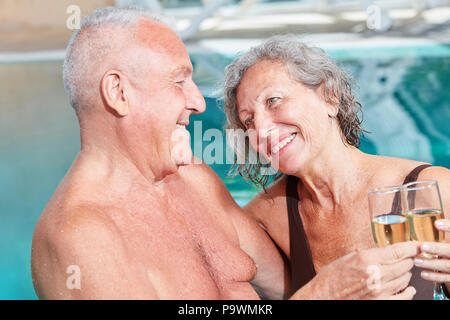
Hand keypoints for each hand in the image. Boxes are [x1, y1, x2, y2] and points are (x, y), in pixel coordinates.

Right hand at [291, 241, 419, 299]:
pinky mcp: (381, 302)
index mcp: (367, 259)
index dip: (412, 247)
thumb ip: (370, 255)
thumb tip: (387, 253)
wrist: (323, 296)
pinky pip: (404, 297)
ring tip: (402, 270)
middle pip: (405, 264)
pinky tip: (408, 288)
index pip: (398, 250)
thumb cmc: (331, 277)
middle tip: (407, 257)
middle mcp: (376, 274)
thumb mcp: (349, 258)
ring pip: (405, 279)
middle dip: (408, 259)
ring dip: (406, 273)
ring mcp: (380, 291)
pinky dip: (408, 291)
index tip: (417, 245)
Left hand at [413, 219, 449, 287]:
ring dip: (431, 263)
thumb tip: (431, 219)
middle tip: (422, 246)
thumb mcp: (448, 238)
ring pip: (447, 265)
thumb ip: (446, 229)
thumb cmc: (449, 246)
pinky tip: (423, 273)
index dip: (449, 227)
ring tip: (416, 260)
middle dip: (437, 249)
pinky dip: (435, 276)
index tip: (436, 224)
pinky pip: (446, 277)